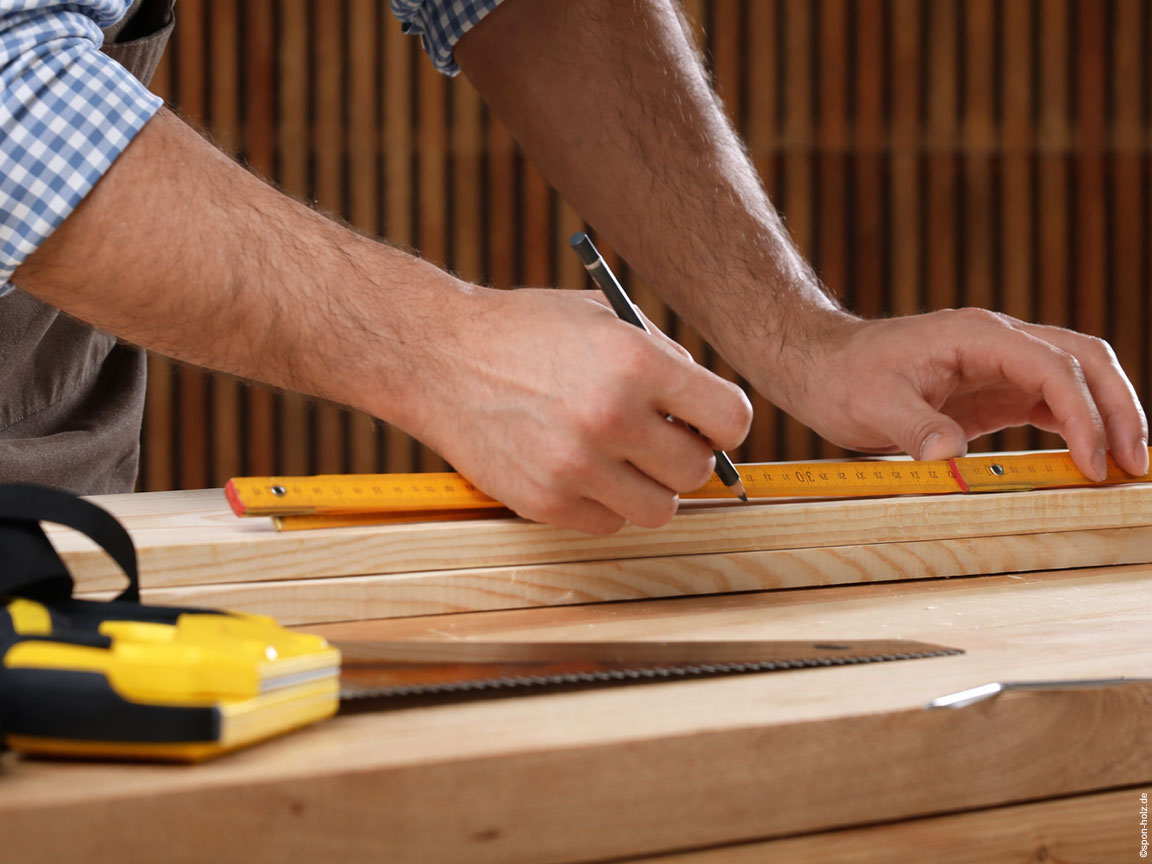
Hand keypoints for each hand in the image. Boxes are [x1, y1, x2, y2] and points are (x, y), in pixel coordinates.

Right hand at [394, 285, 752, 533]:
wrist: (438, 358)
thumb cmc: (524, 332)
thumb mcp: (602, 318)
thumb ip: (662, 359)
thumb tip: (707, 411)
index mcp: (635, 362)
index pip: (730, 418)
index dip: (724, 423)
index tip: (708, 424)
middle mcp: (610, 417)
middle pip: (697, 469)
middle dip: (684, 455)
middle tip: (657, 440)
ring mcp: (576, 467)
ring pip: (661, 509)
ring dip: (650, 487)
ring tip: (622, 460)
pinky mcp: (545, 503)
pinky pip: (609, 524)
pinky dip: (605, 504)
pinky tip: (581, 471)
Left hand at [760, 308, 1148, 479]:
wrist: (821, 368)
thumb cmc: (842, 377)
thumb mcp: (870, 405)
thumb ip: (914, 427)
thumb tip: (950, 456)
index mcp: (976, 336)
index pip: (1052, 367)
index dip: (1082, 413)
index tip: (1091, 461)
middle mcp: (998, 342)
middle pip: (1084, 361)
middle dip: (1119, 409)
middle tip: (1135, 465)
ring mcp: (1000, 365)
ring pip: (1077, 379)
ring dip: (1108, 417)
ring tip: (1125, 468)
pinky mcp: (994, 392)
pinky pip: (1052, 403)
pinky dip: (1079, 428)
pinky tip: (1089, 462)